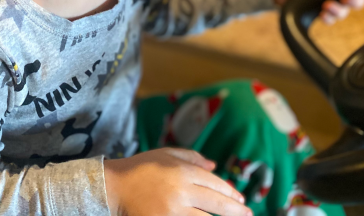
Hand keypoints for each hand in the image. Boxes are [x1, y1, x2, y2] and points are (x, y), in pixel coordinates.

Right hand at [104, 148, 250, 215]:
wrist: (114, 186)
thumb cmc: (139, 168)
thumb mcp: (165, 154)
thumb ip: (191, 157)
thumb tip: (215, 165)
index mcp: (182, 171)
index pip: (215, 183)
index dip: (230, 192)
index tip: (240, 198)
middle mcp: (181, 190)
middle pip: (217, 203)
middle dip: (236, 210)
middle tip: (249, 214)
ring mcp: (173, 210)